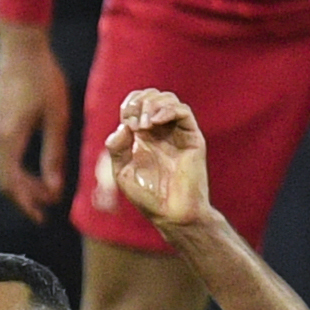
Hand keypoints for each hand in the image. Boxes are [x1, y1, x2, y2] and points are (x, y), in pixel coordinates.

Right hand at [0, 24, 68, 223]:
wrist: (21, 47)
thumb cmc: (43, 78)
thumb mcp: (57, 118)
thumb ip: (54, 155)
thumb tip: (55, 188)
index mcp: (8, 138)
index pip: (11, 184)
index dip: (27, 203)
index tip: (42, 216)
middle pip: (5, 181)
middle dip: (26, 197)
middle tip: (47, 208)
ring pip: (4, 169)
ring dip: (23, 184)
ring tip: (45, 190)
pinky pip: (3, 156)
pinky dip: (18, 169)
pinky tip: (34, 170)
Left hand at [105, 89, 209, 228]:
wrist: (170, 213)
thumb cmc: (147, 196)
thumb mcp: (122, 172)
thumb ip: (117, 149)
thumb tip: (121, 127)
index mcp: (143, 136)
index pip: (138, 103)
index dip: (130, 103)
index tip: (125, 120)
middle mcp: (161, 130)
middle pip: (154, 96)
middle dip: (140, 101)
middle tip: (134, 122)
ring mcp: (177, 132)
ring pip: (169, 100)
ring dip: (153, 105)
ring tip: (144, 125)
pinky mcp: (192, 138)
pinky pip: (183, 112)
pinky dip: (168, 110)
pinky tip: (155, 122)